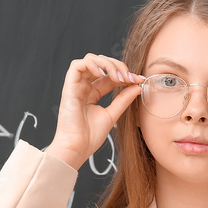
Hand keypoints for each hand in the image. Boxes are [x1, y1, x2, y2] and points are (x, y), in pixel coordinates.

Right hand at [47, 54, 143, 169]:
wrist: (77, 147)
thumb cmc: (90, 136)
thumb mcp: (112, 114)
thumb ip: (123, 99)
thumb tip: (137, 85)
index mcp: (93, 94)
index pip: (110, 76)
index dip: (125, 74)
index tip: (139, 80)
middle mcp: (84, 87)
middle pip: (101, 64)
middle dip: (118, 66)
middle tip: (129, 78)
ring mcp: (76, 86)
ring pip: (90, 60)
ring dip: (107, 63)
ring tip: (118, 77)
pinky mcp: (68, 86)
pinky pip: (77, 65)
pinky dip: (92, 63)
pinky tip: (103, 73)